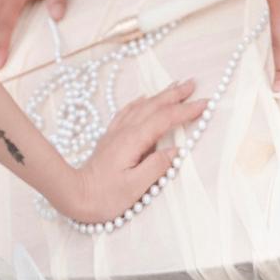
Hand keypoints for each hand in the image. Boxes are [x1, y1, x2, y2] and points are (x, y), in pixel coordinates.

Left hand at [66, 80, 206, 224]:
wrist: (74, 194)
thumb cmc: (105, 196)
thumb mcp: (135, 187)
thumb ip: (157, 166)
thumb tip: (176, 150)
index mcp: (133, 140)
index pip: (164, 119)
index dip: (185, 110)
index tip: (204, 103)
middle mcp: (124, 131)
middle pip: (153, 106)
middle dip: (175, 95)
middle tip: (193, 84)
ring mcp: (116, 132)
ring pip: (141, 106)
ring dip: (160, 96)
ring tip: (174, 86)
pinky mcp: (110, 138)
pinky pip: (128, 112)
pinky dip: (140, 102)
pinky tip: (143, 99)